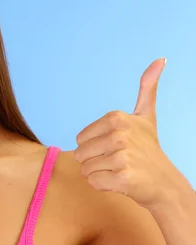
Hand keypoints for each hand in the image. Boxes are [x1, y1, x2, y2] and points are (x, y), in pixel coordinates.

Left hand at [73, 58, 189, 208]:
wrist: (165, 182)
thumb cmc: (148, 149)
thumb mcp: (146, 115)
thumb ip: (147, 88)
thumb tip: (160, 59)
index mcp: (116, 118)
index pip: (80, 140)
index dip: (94, 147)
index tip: (116, 147)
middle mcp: (119, 135)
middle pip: (79, 154)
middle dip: (94, 161)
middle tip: (117, 161)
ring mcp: (122, 157)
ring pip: (85, 169)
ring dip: (99, 174)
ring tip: (119, 170)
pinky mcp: (123, 177)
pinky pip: (93, 182)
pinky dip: (103, 185)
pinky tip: (121, 182)